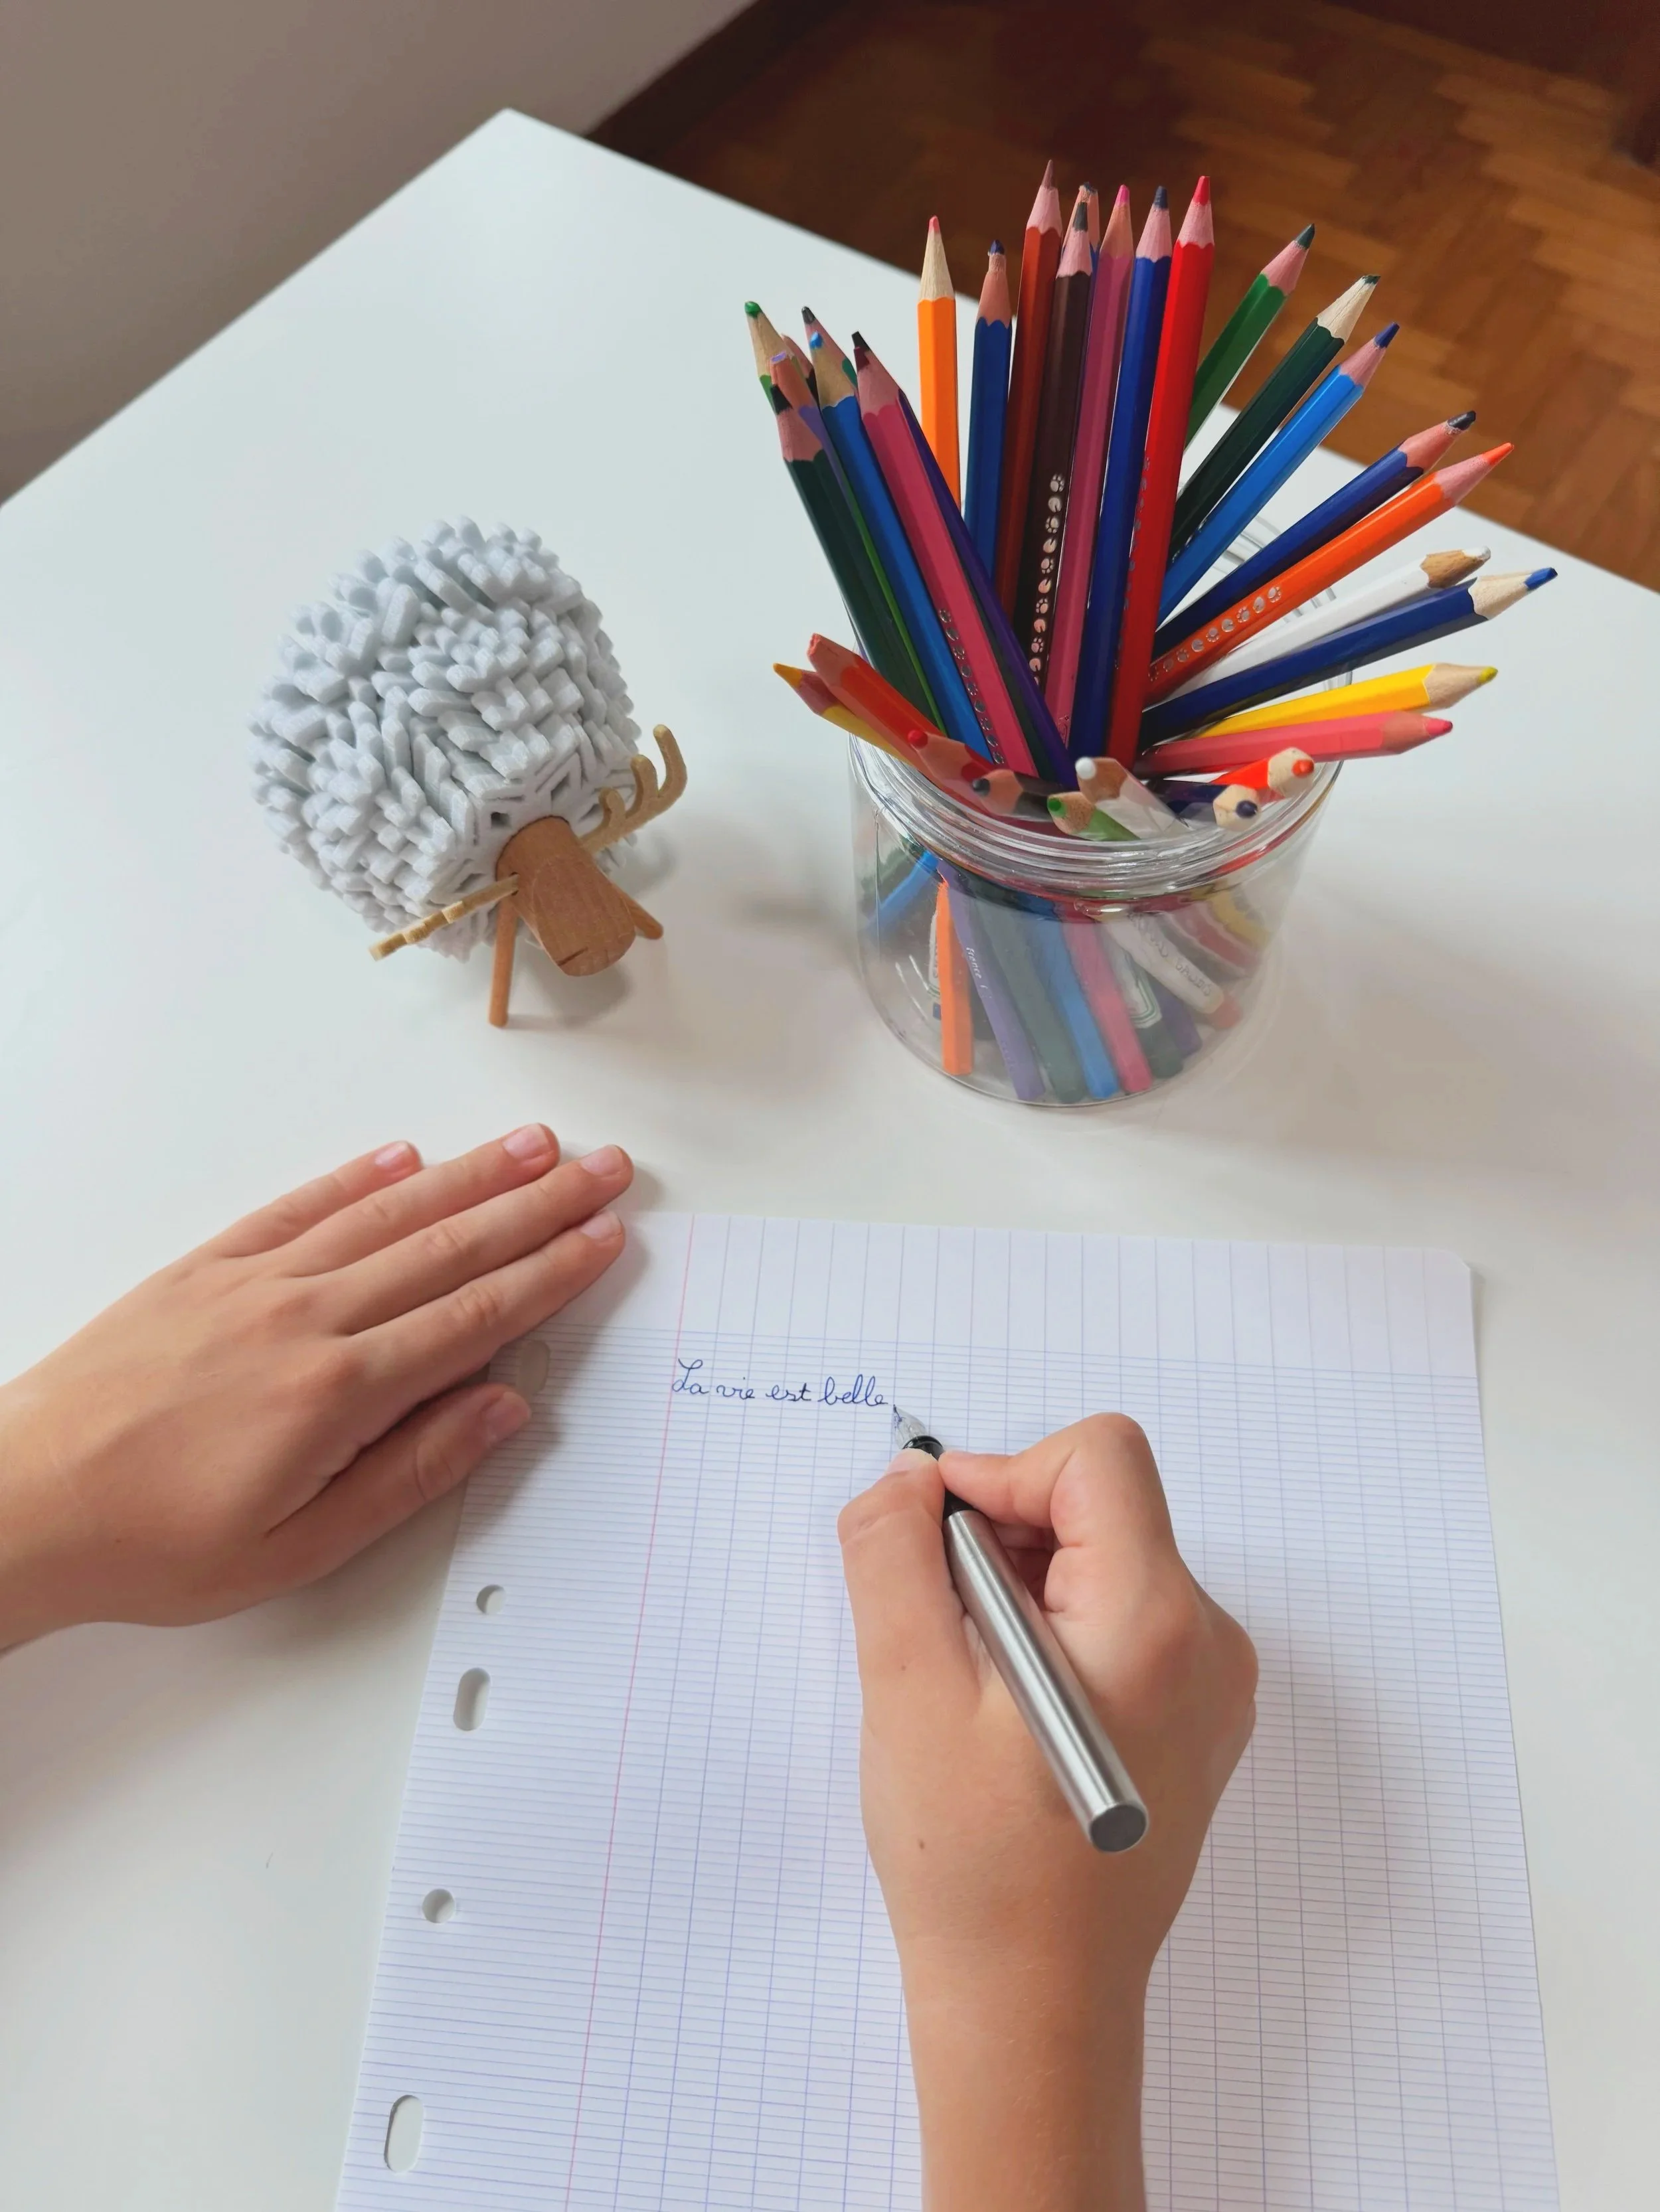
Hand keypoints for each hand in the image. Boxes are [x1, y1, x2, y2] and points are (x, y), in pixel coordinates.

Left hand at [0, 1125, 630, 1643]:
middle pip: (449, 1247)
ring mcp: (252, 1283)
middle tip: (603, 1170)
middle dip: (538, 1205)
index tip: (605, 1236)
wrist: (20, 1503)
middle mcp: (305, 1317)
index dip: (552, 1272)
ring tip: (532, 1145)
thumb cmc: (150, 1544)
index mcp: (337, 1392)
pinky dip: (356, 1178)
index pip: (476, 1315)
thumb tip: (501, 1410)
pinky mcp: (203, 1268)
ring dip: (468, 1175)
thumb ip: (411, 1473)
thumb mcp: (299, 1549)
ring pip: (386, 1214)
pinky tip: (403, 1155)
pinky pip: (298, 1208)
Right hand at [838, 1417, 1256, 2211]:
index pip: (1097, 1457)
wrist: (1034, 2012)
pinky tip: (1003, 1718)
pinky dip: (1050, 1635)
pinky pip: (1119, 1624)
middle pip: (1101, 1508)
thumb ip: (896, 1554)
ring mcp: (1211, 1689)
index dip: (1003, 1473)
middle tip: (939, 1630)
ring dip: (1020, 1591)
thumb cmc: (976, 1867)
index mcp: (1157, 1620)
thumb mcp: (907, 1687)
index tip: (937, 1540)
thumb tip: (909, 1478)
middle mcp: (1209, 1643)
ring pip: (1104, 1564)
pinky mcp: (1192, 1725)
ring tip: (969, 1688)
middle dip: (1004, 1540)